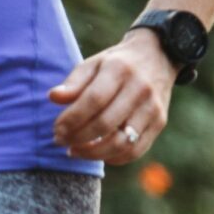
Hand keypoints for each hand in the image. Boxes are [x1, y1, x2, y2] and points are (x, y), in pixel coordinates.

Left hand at [49, 29, 175, 164]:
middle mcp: (140, 88)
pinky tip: (97, 153)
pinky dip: (112, 158)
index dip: (71, 119)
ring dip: (92, 153)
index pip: (93, 100)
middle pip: (105, 124)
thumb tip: (53, 97)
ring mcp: (152, 108)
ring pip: (121, 143)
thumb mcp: (94, 64)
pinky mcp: (160, 123)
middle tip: (61, 141)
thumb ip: (73, 82)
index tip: (57, 129)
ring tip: (74, 150)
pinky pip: (135, 151)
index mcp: (120, 70)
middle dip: (77, 138)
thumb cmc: (117, 64)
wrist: (159, 56)